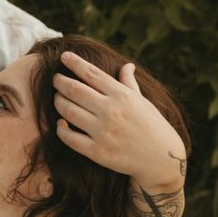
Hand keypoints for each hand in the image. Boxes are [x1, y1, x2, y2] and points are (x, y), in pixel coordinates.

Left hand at [53, 51, 186, 191]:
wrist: (162, 160)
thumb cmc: (152, 126)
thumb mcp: (142, 101)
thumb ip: (129, 83)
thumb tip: (127, 65)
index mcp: (122, 96)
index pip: (92, 73)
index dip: (75, 63)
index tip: (64, 56)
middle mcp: (111, 111)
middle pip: (75, 90)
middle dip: (60, 82)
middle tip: (55, 79)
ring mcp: (103, 132)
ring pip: (68, 111)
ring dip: (58, 102)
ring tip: (57, 98)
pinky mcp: (98, 152)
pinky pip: (70, 138)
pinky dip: (61, 128)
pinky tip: (60, 123)